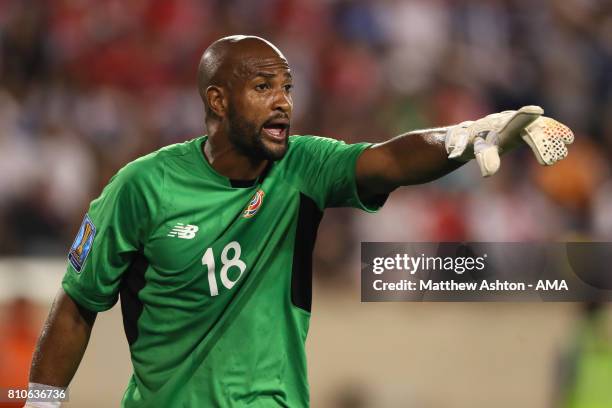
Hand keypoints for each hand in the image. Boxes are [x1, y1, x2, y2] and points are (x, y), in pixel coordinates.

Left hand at [445, 106, 573, 176]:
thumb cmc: (474, 142)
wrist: (475, 133)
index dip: (524, 116)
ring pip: (541, 127)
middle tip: (549, 161)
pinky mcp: (528, 127)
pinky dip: (555, 131)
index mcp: (499, 126)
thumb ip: (485, 158)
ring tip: (561, 154)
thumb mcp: (475, 150)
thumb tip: (485, 171)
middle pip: (532, 129)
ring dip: (552, 138)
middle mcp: (514, 121)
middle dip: (542, 143)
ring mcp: (522, 123)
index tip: (535, 111)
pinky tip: (568, 139)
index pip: (513, 121)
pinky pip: (544, 127)